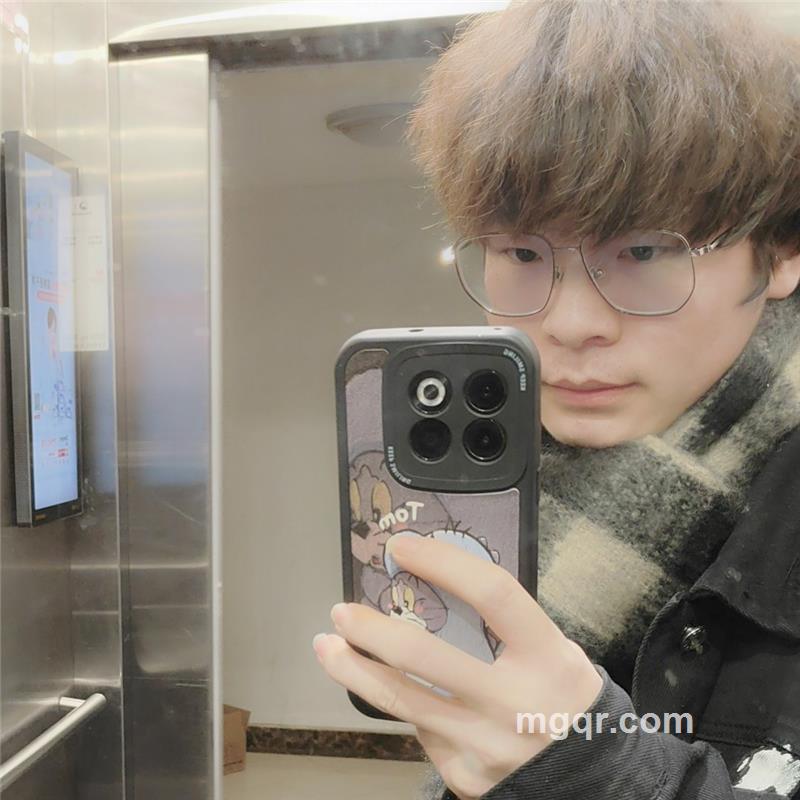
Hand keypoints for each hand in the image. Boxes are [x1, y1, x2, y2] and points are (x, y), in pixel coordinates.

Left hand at [312, 534, 603, 799]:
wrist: (592, 779)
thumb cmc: (562, 696)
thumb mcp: (553, 650)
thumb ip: (504, 624)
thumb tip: (435, 585)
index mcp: (546, 657)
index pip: (490, 594)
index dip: (442, 562)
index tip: (402, 546)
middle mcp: (515, 702)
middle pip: (424, 655)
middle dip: (371, 630)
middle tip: (341, 611)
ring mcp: (486, 744)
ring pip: (402, 700)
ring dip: (355, 670)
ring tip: (327, 646)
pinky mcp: (466, 775)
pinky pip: (421, 731)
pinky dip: (405, 707)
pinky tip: (395, 693)